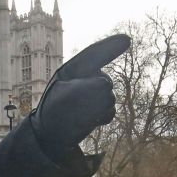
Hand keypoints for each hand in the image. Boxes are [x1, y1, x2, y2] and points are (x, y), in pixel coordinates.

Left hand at [31, 34, 130, 160]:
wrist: (50, 137)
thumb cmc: (52, 113)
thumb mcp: (66, 97)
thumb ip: (87, 87)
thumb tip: (107, 84)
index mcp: (73, 70)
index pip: (94, 54)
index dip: (110, 46)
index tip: (127, 39)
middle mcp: (85, 80)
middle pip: (106, 81)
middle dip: (98, 93)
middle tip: (81, 106)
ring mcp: (92, 94)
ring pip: (110, 97)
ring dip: (100, 107)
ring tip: (82, 114)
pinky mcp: (98, 109)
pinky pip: (111, 110)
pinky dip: (103, 116)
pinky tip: (91, 121)